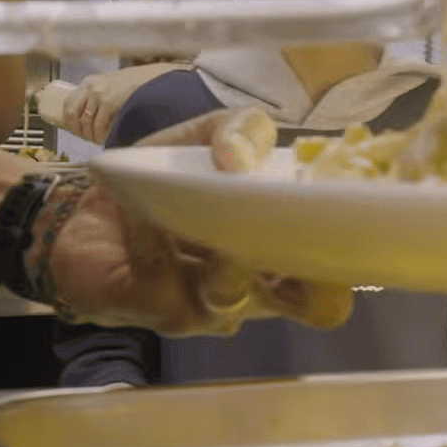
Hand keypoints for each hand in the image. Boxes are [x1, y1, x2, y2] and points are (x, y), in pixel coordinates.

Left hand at [40, 108, 353, 334]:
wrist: (83, 219)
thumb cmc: (160, 181)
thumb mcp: (206, 137)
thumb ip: (241, 130)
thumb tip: (240, 159)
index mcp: (288, 245)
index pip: (347, 266)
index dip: (362, 250)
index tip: (351, 212)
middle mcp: (266, 286)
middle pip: (322, 306)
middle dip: (312, 274)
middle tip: (281, 227)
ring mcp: (220, 308)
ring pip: (240, 294)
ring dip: (212, 246)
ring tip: (186, 214)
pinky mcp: (171, 317)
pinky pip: (173, 283)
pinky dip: (153, 237)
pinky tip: (139, 220)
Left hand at [58, 63, 182, 142]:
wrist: (150, 78)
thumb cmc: (133, 84)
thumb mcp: (111, 84)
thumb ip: (100, 95)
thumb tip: (93, 115)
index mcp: (89, 82)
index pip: (68, 102)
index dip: (68, 119)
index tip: (73, 128)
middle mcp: (91, 87)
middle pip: (72, 113)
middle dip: (76, 129)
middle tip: (83, 136)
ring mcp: (99, 94)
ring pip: (85, 121)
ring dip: (88, 134)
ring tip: (94, 139)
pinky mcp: (109, 102)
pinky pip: (98, 124)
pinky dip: (97, 134)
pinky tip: (101, 138)